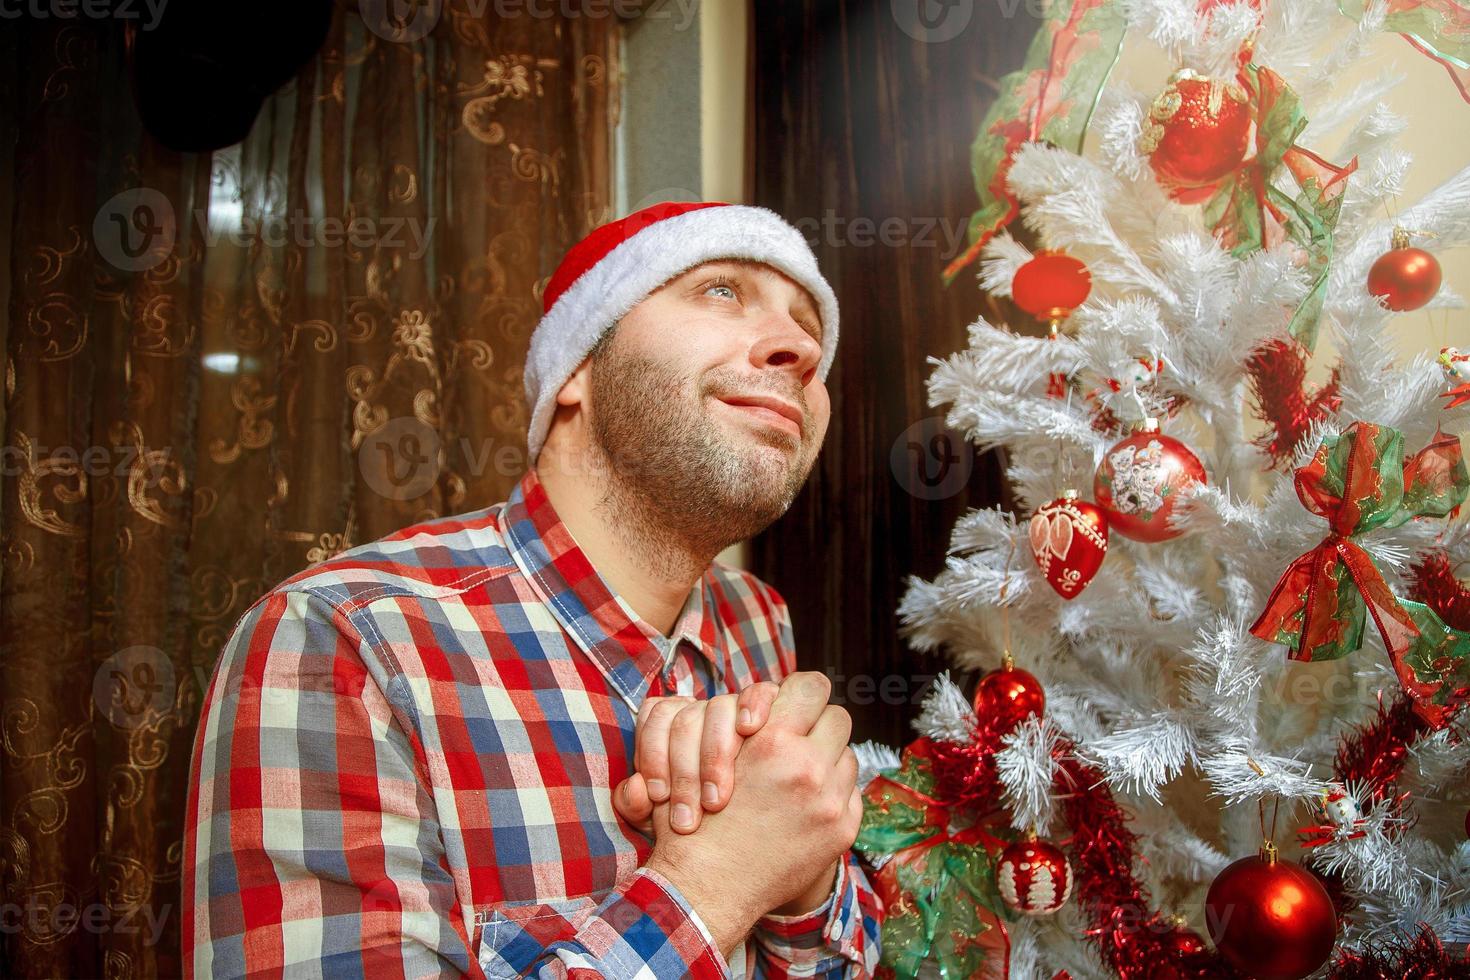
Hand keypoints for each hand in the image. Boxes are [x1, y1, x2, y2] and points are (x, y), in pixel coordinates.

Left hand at [614, 682, 779, 834]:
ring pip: (719, 708)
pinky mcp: (772, 706)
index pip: (655, 718)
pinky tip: (748, 728)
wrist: (749, 833)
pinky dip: (752, 704)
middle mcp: (703, 710)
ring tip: (715, 802)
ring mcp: (736, 706)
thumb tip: (635, 788)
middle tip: (686, 820)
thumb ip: (639, 807)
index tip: (659, 795)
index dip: (653, 755)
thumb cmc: (703, 822)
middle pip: (685, 721)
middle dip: (683, 774)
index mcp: (673, 723)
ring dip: (715, 755)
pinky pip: (760, 691)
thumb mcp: (665, 821)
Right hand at [640, 672, 861, 956]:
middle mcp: (807, 767)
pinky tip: (806, 805)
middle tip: (799, 737)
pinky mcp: (842, 829)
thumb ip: (750, 722)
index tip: (793, 705)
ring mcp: (830, 801)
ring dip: (827, 759)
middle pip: (837, 717)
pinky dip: (833, 793)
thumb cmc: (698, 818)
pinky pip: (851, 792)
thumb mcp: (708, 754)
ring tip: (799, 775)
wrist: (708, 886)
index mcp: (771, 741)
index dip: (801, 693)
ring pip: (847, 755)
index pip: (810, 688)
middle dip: (818, 724)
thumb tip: (778, 698)